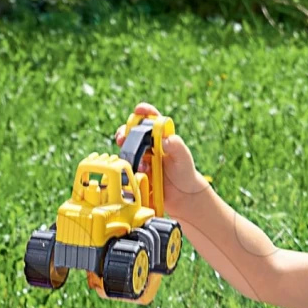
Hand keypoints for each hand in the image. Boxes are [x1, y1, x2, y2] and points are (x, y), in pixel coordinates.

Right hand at [114, 101, 211, 218]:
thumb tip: (164, 139)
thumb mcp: (183, 157)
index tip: (138, 110)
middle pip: (132, 132)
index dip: (144, 112)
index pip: (152, 119)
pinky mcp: (136, 172)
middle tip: (123, 137)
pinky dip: (128, 168)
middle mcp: (149, 145)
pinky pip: (126, 167)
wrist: (181, 197)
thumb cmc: (185, 172)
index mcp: (161, 137)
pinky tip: (138, 173)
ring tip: (136, 161)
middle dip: (124, 132)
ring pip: (127, 149)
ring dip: (126, 152)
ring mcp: (141, 159)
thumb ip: (176, 145)